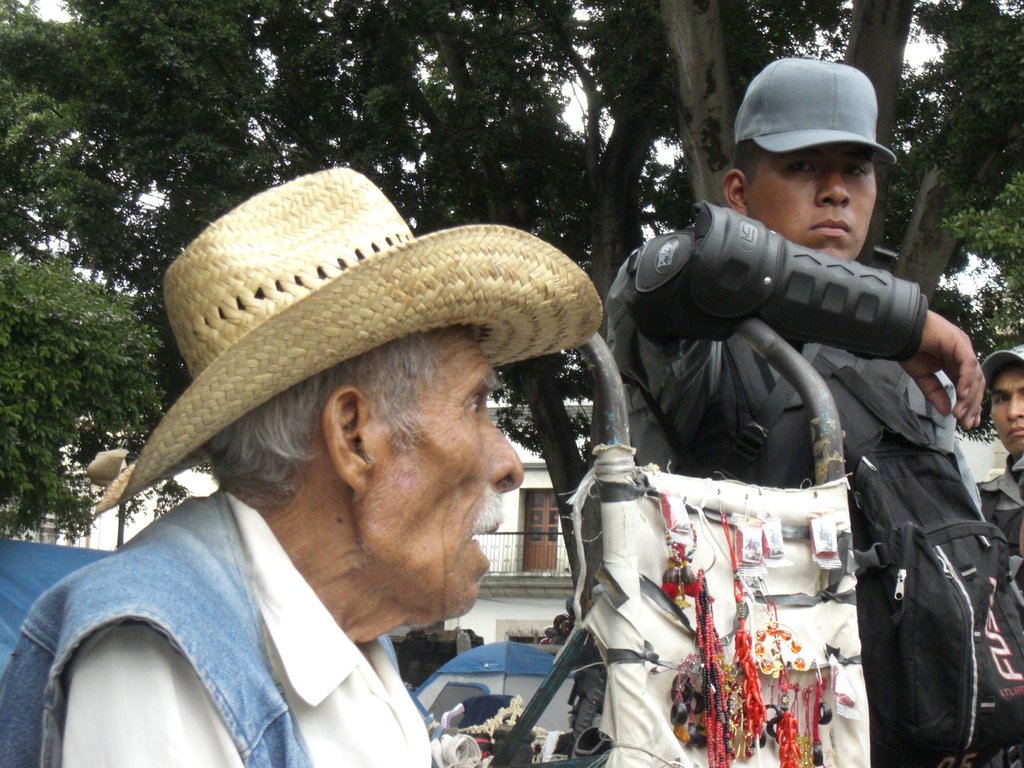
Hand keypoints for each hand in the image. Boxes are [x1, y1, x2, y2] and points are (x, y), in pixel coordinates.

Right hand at [899, 310, 982, 429]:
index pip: (969, 386)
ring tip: (960, 414)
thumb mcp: (923, 378)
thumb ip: (935, 393)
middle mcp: (964, 356)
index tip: (967, 422)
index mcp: (956, 363)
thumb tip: (947, 411)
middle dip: (972, 405)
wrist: (900, 331)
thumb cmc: (910, 349)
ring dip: (969, 398)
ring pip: (974, 377)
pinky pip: (967, 365)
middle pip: (975, 384)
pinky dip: (966, 381)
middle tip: (967, 423)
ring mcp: (964, 348)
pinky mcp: (960, 343)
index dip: (970, 405)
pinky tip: (961, 395)